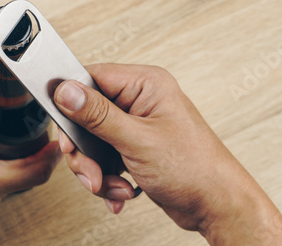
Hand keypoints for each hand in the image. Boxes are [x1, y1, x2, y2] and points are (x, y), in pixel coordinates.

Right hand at [54, 63, 281, 244]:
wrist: (216, 205)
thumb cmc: (194, 168)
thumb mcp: (138, 140)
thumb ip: (98, 115)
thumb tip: (66, 90)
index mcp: (146, 84)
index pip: (92, 77)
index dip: (71, 101)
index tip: (65, 127)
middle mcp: (140, 100)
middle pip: (87, 114)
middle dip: (85, 149)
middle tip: (89, 170)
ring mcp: (137, 125)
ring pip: (92, 140)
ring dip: (96, 169)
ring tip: (111, 186)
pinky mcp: (134, 146)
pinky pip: (104, 156)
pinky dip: (107, 177)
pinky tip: (120, 190)